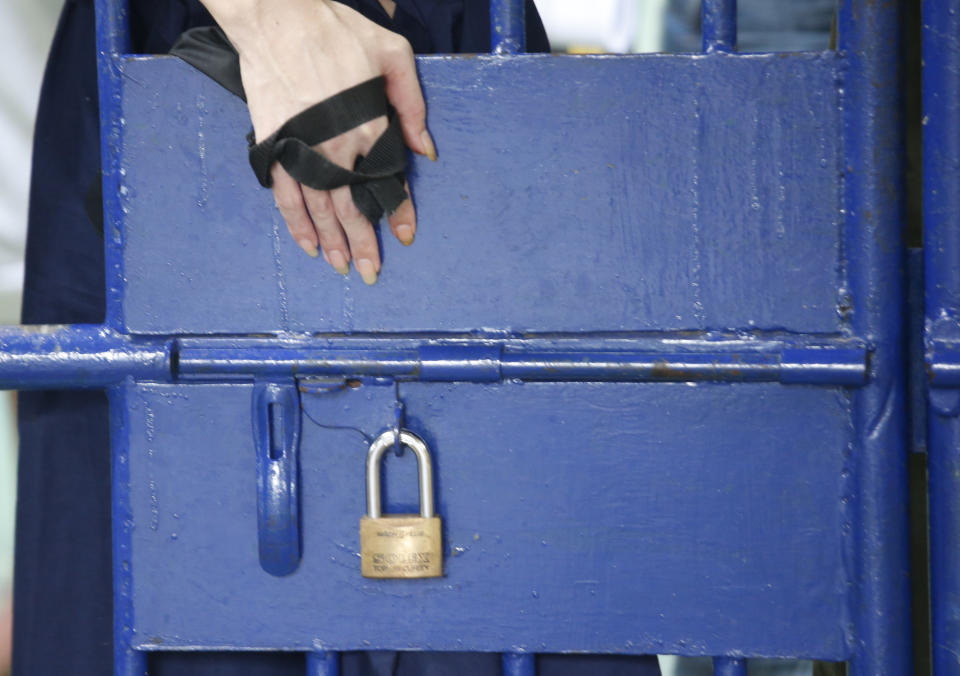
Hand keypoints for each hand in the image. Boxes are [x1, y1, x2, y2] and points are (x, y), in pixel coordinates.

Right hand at [202, 0, 435, 283]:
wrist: (278, 16)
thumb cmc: (337, 31)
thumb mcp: (392, 55)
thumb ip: (412, 106)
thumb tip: (426, 150)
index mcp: (369, 126)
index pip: (388, 181)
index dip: (398, 211)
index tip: (407, 235)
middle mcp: (336, 146)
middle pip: (353, 207)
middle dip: (364, 243)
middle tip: (371, 272)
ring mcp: (302, 149)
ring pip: (320, 209)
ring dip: (332, 242)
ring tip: (343, 267)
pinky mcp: (275, 145)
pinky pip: (286, 195)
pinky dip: (296, 222)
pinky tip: (308, 244)